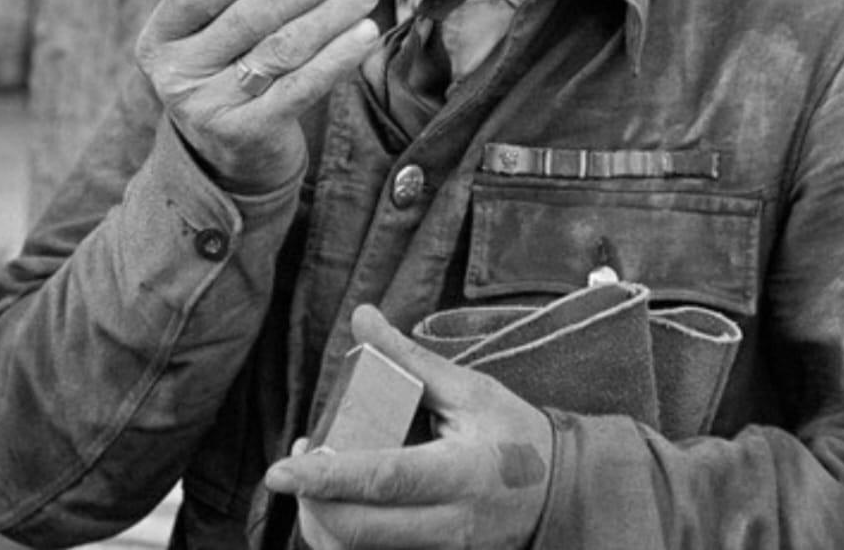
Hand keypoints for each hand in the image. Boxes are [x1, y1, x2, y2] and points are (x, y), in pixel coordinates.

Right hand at [135, 0, 379, 191]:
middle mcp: (177, 74)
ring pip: (280, 48)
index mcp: (160, 39)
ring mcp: (209, 107)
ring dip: (330, 16)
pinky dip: (338, 56)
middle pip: (247, 17)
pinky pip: (302, 86)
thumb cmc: (231, 73)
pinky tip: (364, 36)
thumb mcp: (217, 35)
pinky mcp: (248, 133)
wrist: (230, 160)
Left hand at [265, 304, 552, 549]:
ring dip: (324, 525)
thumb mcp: (470, 388)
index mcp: (459, 473)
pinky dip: (348, 536)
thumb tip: (361, 317)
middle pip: (360, 531)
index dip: (326, 478)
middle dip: (312, 504)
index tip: (281, 470)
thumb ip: (409, 359)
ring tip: (316, 484)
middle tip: (295, 468)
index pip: (382, 480)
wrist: (563, 493)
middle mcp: (448, 523)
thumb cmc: (514, 433)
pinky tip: (342, 505)